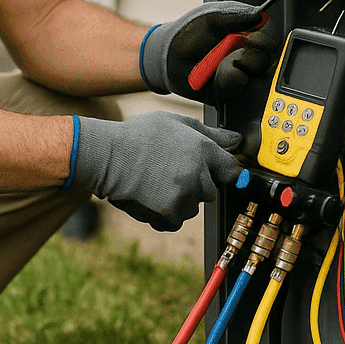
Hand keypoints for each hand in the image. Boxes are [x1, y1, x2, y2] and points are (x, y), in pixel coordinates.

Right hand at [71, 112, 243, 231]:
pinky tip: (150, 197)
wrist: (107, 156)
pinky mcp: (169, 213)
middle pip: (211, 190)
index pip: (230, 169)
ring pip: (193, 207)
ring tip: (156, 183)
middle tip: (171, 172)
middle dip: (196, 184)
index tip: (207, 170)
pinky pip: (176, 221)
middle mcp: (198, 174)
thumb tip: (236, 139)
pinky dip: (166, 215)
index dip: (218, 170)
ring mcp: (185, 196)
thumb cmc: (139, 136)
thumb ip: (211, 133)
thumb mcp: (176, 122)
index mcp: (203, 149)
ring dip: (181, 200)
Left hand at [140, 0, 276, 103]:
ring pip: (255, 74)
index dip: (262, 40)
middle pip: (267, 59)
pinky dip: (228, 79)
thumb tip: (260, 15)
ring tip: (221, 59)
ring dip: (239, 64)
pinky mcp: (228, 90)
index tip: (250, 36)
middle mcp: (243, 56)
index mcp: (243, 36)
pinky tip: (216, 73)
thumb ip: (236, 15)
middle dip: (253, 53)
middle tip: (235, 47)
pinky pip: (238, 87)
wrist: (167, 57)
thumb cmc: (187, 33)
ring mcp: (237, 73)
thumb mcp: (211, 17)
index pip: (267, 40)